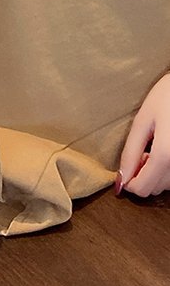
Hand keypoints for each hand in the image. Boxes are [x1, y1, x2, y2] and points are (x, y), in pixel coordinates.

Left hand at [117, 73, 169, 196]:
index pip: (143, 188)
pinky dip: (169, 168)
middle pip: (156, 189)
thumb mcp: (143, 121)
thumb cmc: (168, 96)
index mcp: (167, 153)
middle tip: (145, 151)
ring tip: (157, 147)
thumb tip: (120, 180)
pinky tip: (168, 149)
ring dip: (157, 173)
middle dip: (143, 175)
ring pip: (169, 185)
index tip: (129, 163)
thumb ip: (131, 152)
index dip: (129, 181)